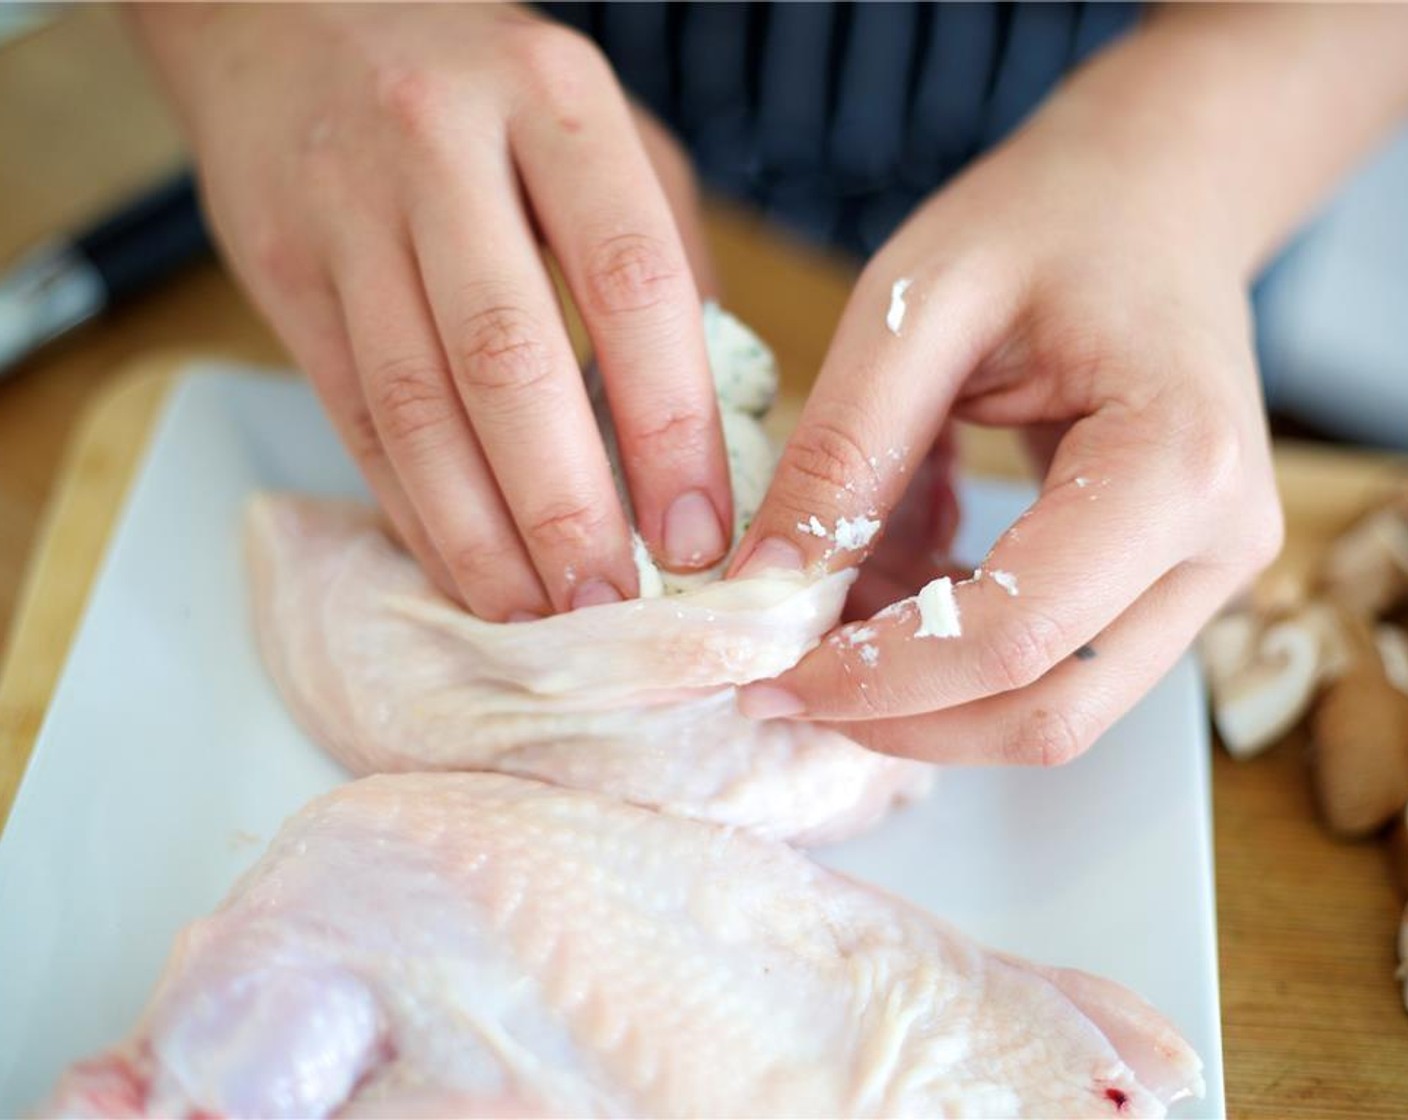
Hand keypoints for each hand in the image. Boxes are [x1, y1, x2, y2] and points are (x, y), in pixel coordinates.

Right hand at [130, 3, 729, 619]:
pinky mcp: (281, 272)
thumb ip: (664, 263)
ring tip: (539, 617)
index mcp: (556, 104)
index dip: (666, 422)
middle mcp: (442, 147)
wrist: (296, 18)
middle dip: (565, 505)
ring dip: (480, 534)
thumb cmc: (485, 92)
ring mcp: (347, 211)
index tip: (696, 534)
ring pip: (414, 403)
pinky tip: (463, 570)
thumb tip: (718, 429)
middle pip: (508, 357)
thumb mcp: (602, 135)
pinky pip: (353, 416)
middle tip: (611, 606)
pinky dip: (413, 510)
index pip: (630, 279)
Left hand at [731, 108, 1283, 765]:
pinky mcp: (1166, 586)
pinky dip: (947, 654)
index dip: (876, 680)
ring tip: (825, 610)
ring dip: (916, 692)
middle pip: (1044, 713)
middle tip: (779, 679)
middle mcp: (1217, 547)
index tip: (763, 676)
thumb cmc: (1045, 224)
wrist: (1153, 200)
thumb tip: (764, 589)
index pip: (1014, 639)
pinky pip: (1049, 667)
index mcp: (1173, 465)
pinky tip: (883, 581)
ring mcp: (1203, 578)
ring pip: (1047, 709)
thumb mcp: (917, 308)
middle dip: (894, 717)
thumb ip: (843, 452)